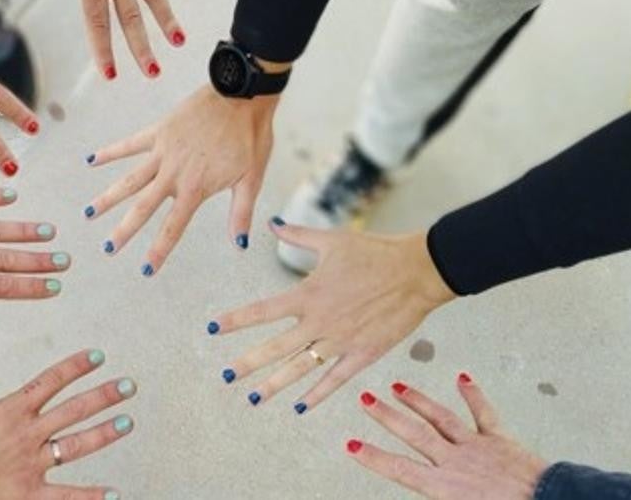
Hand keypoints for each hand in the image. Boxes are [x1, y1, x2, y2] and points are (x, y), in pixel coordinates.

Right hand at [0, 333, 136, 498]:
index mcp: (11, 410)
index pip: (51, 381)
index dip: (76, 366)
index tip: (98, 356)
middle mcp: (27, 435)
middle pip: (73, 410)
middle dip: (103, 395)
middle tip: (129, 386)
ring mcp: (31, 465)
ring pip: (76, 445)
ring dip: (104, 433)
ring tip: (127, 422)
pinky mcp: (28, 494)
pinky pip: (65, 495)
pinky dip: (90, 496)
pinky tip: (114, 493)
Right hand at [84, 85, 276, 275]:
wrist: (242, 94)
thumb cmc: (250, 136)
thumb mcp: (251, 178)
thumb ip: (240, 212)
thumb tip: (239, 244)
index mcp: (195, 188)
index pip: (173, 227)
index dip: (159, 250)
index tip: (146, 270)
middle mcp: (174, 173)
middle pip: (142, 207)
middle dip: (124, 230)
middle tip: (107, 248)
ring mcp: (163, 151)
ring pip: (129, 179)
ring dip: (108, 197)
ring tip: (89, 213)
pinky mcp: (159, 131)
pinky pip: (129, 144)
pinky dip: (110, 152)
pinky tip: (91, 160)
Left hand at [208, 225, 455, 409]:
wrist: (417, 271)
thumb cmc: (375, 252)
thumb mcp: (333, 239)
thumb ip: (298, 235)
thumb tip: (271, 224)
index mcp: (308, 294)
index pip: (262, 311)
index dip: (235, 320)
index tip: (212, 328)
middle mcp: (320, 322)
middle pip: (275, 348)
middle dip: (247, 363)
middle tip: (225, 376)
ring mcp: (340, 341)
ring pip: (300, 369)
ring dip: (275, 385)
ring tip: (253, 398)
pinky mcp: (363, 354)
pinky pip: (335, 379)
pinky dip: (317, 394)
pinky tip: (301, 406)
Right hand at [347, 374, 547, 498]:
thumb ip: (441, 498)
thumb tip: (427, 493)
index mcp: (445, 487)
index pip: (400, 468)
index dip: (373, 456)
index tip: (351, 444)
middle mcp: (455, 462)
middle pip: (414, 434)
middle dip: (387, 416)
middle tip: (366, 399)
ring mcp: (477, 447)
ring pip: (440, 418)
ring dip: (418, 401)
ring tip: (398, 386)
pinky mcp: (500, 440)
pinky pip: (484, 413)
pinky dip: (472, 394)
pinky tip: (462, 379)